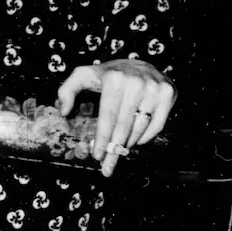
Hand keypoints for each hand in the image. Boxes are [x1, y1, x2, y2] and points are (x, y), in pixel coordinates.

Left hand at [57, 59, 175, 176]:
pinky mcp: (167, 93)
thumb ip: (67, 90)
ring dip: (128, 144)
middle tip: (107, 167)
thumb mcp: (84, 75)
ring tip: (119, 152)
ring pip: (139, 128)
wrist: (140, 63)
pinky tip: (135, 141)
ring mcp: (154, 88)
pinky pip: (156, 125)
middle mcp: (136, 82)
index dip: (102, 139)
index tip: (96, 155)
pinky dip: (145, 137)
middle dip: (114, 150)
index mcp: (115, 78)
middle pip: (123, 126)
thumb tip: (63, 111)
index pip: (108, 116)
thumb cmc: (109, 75)